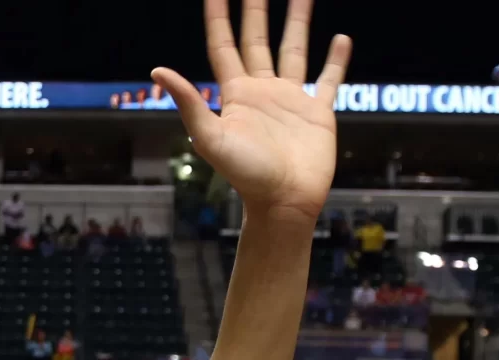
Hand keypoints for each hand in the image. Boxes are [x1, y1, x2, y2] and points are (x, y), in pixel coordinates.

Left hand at [152, 0, 349, 220]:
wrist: (284, 202)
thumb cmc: (246, 176)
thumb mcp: (211, 138)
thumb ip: (190, 103)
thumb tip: (158, 70)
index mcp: (236, 94)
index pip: (223, 45)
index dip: (218, 17)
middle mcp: (262, 91)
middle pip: (257, 39)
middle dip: (255, 9)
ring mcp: (290, 99)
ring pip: (293, 50)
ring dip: (297, 22)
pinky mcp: (317, 112)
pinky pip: (327, 79)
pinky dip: (335, 59)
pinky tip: (340, 38)